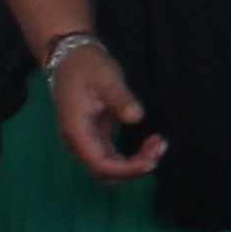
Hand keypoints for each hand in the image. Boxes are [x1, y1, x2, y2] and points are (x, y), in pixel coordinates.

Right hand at [49, 40, 165, 181]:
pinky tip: (150, 143)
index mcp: (76, 131)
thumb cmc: (87, 66)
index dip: (126, 169)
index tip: (151, 161)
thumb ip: (120, 98)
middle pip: (105, 173)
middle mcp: (77, 142)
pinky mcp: (94, 138)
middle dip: (134, 168)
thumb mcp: (106, 78)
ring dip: (135, 163)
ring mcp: (85, 142)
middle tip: (159, 146)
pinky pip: (113, 158)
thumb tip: (136, 116)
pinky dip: (132, 156)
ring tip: (158, 143)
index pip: (100, 165)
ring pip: (110, 168)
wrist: (71, 58)